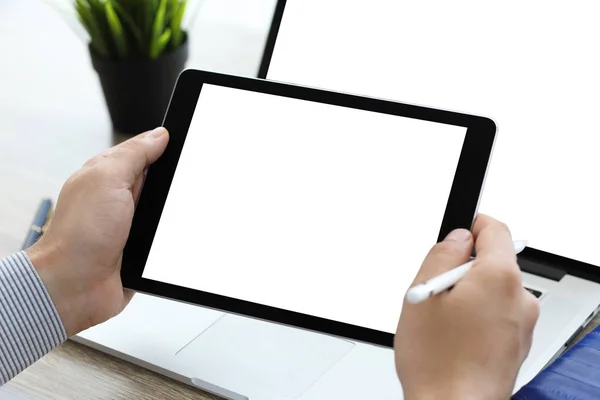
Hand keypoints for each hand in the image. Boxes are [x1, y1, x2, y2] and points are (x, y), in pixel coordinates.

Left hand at [26, 127, 168, 336]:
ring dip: (173, 216)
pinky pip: (167, 237)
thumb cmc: (79, 234)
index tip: (187, 148)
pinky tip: (173, 239)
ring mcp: (132, 224)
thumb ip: (134, 154)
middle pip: (161, 182)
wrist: (74, 286)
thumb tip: (160, 135)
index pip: (146, 153)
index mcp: (109, 175)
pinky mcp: (142, 249)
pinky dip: (172, 238)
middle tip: (180, 188)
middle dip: (174, 185)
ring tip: (171, 219)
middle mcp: (120, 198)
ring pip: (167, 211)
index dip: (167, 149)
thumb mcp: (107, 179)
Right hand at [395, 214, 539, 399]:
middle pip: (493, 262)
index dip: (472, 225)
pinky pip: (497, 314)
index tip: (459, 232)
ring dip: (469, 295)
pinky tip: (454, 337)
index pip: (495, 229)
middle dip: (464, 268)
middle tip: (436, 291)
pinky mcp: (518, 343)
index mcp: (499, 278)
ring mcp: (523, 323)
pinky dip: (477, 316)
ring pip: (493, 290)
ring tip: (442, 322)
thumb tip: (458, 239)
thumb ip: (442, 254)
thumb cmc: (438, 362)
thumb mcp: (422, 293)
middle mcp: (520, 298)